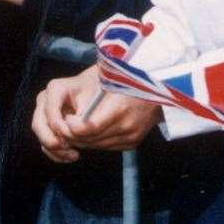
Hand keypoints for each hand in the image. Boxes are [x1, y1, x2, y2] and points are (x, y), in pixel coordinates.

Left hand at [31, 65, 161, 163]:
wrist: (159, 85)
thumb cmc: (128, 77)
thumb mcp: (107, 80)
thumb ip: (89, 98)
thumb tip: (67, 115)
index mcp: (118, 108)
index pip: (87, 128)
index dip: (72, 127)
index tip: (67, 118)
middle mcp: (126, 125)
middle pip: (90, 140)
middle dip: (74, 136)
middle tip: (65, 126)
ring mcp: (131, 135)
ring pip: (98, 146)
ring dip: (84, 140)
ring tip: (75, 129)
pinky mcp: (134, 142)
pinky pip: (108, 147)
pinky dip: (97, 141)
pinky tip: (91, 133)